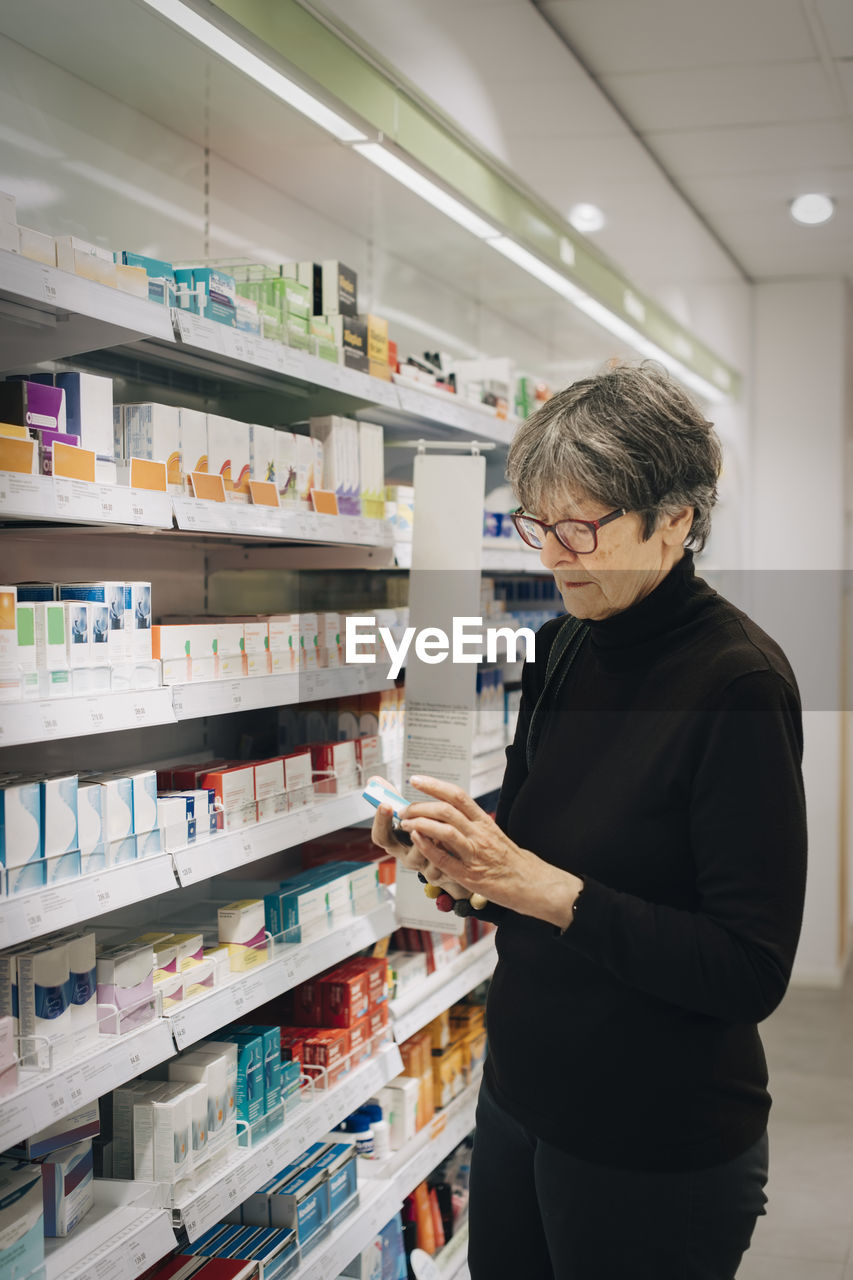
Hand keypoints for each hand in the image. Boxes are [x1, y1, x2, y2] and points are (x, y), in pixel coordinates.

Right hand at [368, 777, 470, 900]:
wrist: (453, 862)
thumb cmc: (427, 836)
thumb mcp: (410, 818)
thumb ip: (394, 798)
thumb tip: (374, 780)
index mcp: (397, 843)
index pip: (380, 835)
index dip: (380, 821)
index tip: (385, 804)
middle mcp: (407, 856)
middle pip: (401, 847)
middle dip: (407, 824)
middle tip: (416, 812)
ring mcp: (422, 866)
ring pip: (422, 851)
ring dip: (430, 832)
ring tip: (441, 821)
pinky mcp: (440, 872)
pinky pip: (442, 860)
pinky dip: (447, 844)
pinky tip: (455, 834)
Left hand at [399, 775, 582, 927]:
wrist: (532, 884)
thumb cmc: (510, 860)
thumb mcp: (493, 835)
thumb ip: (471, 825)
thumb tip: (446, 815)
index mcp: (484, 822)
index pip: (458, 796)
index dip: (435, 785)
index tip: (416, 779)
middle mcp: (480, 834)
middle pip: (446, 810)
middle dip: (420, 806)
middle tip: (405, 809)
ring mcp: (475, 854)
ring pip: (445, 830)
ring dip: (420, 823)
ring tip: (406, 822)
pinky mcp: (470, 875)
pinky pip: (444, 858)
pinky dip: (427, 846)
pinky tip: (416, 839)